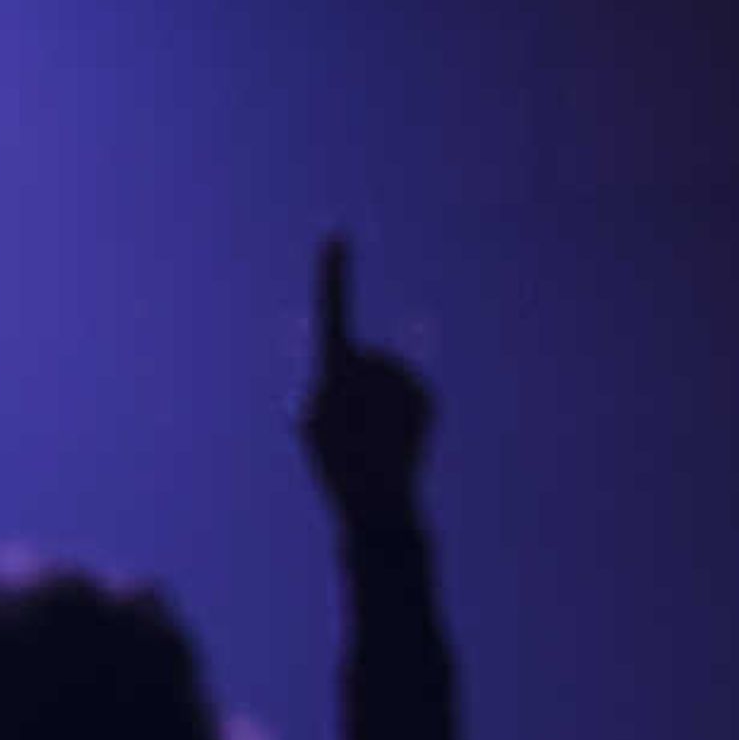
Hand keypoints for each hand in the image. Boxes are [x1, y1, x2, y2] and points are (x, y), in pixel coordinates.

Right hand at [298, 237, 433, 528]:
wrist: (377, 502)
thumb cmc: (336, 466)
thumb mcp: (309, 422)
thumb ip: (323, 383)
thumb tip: (351, 363)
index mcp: (340, 370)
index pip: (334, 311)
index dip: (332, 275)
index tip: (334, 236)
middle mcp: (378, 366)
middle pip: (358, 358)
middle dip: (348, 382)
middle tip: (343, 429)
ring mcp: (406, 380)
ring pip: (382, 375)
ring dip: (373, 400)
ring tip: (368, 438)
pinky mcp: (429, 396)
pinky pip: (404, 391)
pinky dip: (397, 410)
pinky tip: (390, 439)